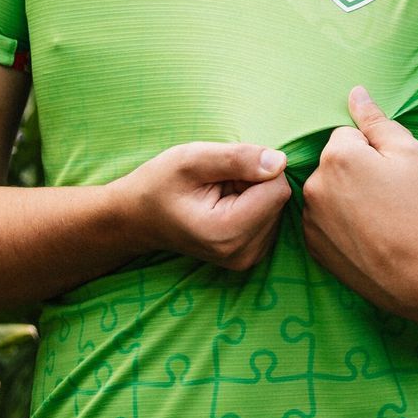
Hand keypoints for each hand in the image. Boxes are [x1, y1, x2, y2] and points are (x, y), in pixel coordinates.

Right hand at [123, 142, 289, 274]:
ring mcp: (248, 259)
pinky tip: (224, 206)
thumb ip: (238, 159)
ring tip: (217, 196)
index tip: (223, 173)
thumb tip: (281, 162)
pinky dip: (251, 206)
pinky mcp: (251, 256)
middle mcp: (243, 253)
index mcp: (228, 232)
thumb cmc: (159, 184)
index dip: (255, 169)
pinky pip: (270, 218)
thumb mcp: (192, 159)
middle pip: (278, 199)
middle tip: (216, 185)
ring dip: (252, 194)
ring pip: (276, 208)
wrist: (137, 218)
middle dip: (254, 183)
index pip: (277, 188)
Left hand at [300, 88, 417, 315]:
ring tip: (379, 220)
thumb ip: (377, 120)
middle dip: (356, 172)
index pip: (348, 135)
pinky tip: (367, 237)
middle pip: (334, 163)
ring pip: (327, 191)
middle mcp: (313, 185)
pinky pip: (323, 220)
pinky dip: (340, 224)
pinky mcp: (312, 247)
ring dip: (345, 197)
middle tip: (389, 198)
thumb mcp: (410, 153)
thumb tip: (355, 93)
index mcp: (336, 156)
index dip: (375, 152)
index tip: (393, 176)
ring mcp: (310, 219)